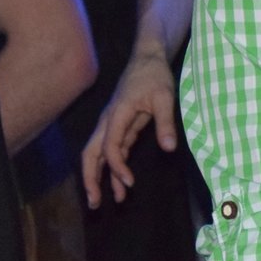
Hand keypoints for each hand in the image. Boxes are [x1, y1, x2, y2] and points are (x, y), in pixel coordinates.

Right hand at [80, 47, 176, 207]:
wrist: (149, 57)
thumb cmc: (154, 75)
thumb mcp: (164, 96)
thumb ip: (165, 122)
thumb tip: (169, 147)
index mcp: (117, 114)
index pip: (110, 146)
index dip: (117, 167)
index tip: (130, 183)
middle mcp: (108, 121)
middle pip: (91, 153)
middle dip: (90, 178)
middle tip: (95, 203)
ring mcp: (112, 125)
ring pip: (97, 154)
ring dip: (99, 177)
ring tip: (102, 203)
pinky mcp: (120, 127)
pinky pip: (112, 152)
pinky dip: (113, 169)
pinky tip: (121, 185)